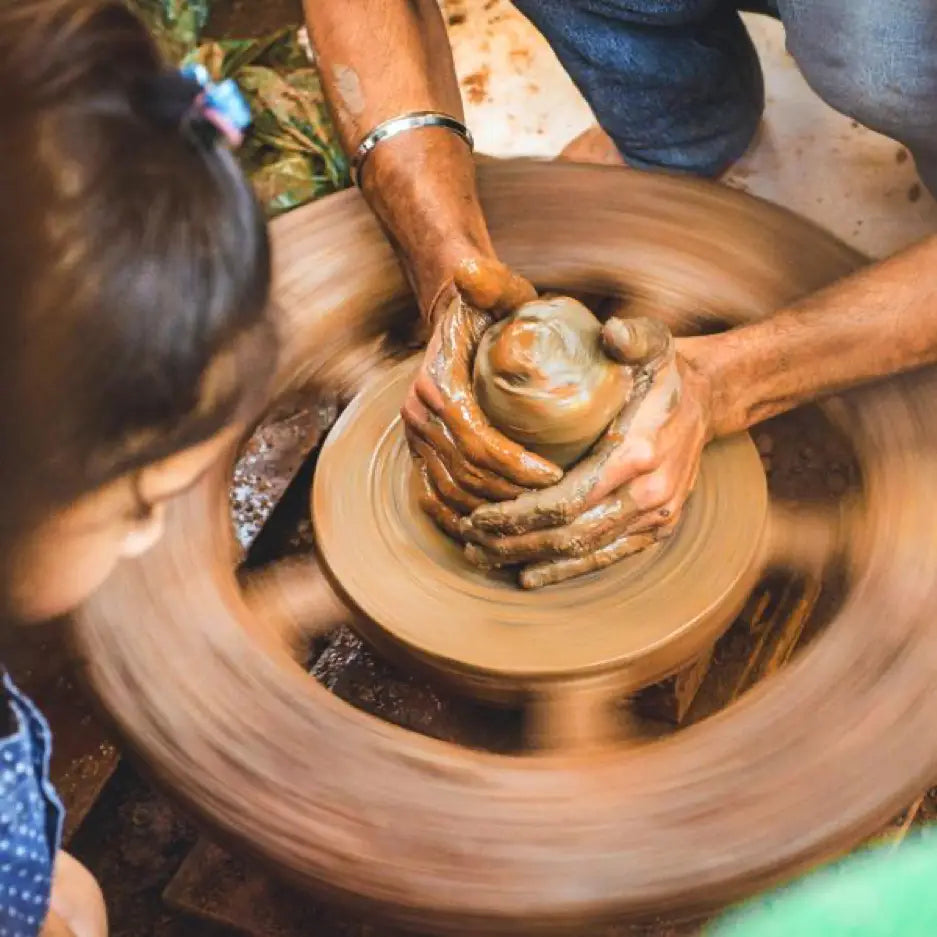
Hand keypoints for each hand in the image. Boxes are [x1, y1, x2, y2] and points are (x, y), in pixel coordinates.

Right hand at [402, 257, 562, 539]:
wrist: (452, 316)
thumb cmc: (485, 307)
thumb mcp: (495, 289)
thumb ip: (491, 282)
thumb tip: (469, 269)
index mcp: (436, 384)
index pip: (476, 439)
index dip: (515, 465)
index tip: (555, 475)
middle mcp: (417, 414)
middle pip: (465, 474)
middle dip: (510, 496)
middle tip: (554, 503)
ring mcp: (415, 436)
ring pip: (450, 492)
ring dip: (491, 511)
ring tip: (532, 517)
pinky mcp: (418, 450)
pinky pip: (433, 496)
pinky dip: (460, 518)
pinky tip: (491, 529)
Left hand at [460, 317, 713, 587]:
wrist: (708, 400)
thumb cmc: (665, 371)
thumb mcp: (653, 341)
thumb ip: (632, 336)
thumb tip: (611, 331)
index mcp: (638, 452)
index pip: (568, 499)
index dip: (519, 515)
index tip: (479, 515)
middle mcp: (649, 493)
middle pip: (569, 534)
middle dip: (514, 543)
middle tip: (470, 542)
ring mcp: (656, 516)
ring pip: (585, 552)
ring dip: (533, 560)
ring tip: (486, 557)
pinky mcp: (657, 528)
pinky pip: (609, 557)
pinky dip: (567, 570)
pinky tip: (531, 574)